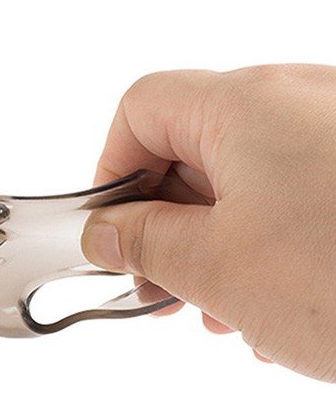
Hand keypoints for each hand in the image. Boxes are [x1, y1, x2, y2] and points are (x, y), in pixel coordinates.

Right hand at [81, 64, 335, 382]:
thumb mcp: (217, 269)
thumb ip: (142, 243)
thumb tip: (106, 232)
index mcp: (246, 103)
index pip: (140, 108)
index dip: (111, 173)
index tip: (114, 236)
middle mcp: (301, 99)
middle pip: (197, 144)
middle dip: (171, 224)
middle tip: (166, 291)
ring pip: (253, 178)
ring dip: (223, 246)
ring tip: (232, 315)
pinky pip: (306, 192)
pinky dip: (279, 243)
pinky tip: (286, 310)